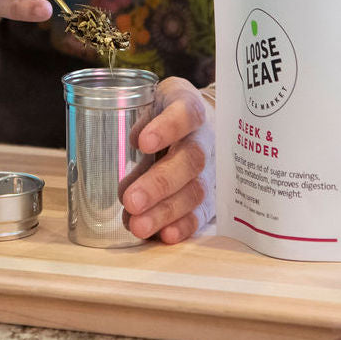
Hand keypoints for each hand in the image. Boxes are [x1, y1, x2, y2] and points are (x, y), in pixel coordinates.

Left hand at [120, 77, 215, 243]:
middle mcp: (206, 138)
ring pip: (195, 191)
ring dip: (165, 211)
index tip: (142, 143)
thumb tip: (127, 148)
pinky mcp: (211, 196)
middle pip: (191, 159)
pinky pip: (201, 213)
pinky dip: (182, 226)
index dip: (167, 127)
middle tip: (131, 200)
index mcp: (189, 107)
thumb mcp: (150, 103)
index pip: (186, 112)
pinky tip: (163, 236)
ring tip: (137, 225)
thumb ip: (137, 123)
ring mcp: (213, 168)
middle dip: (160, 183)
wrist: (199, 123)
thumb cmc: (164, 112)